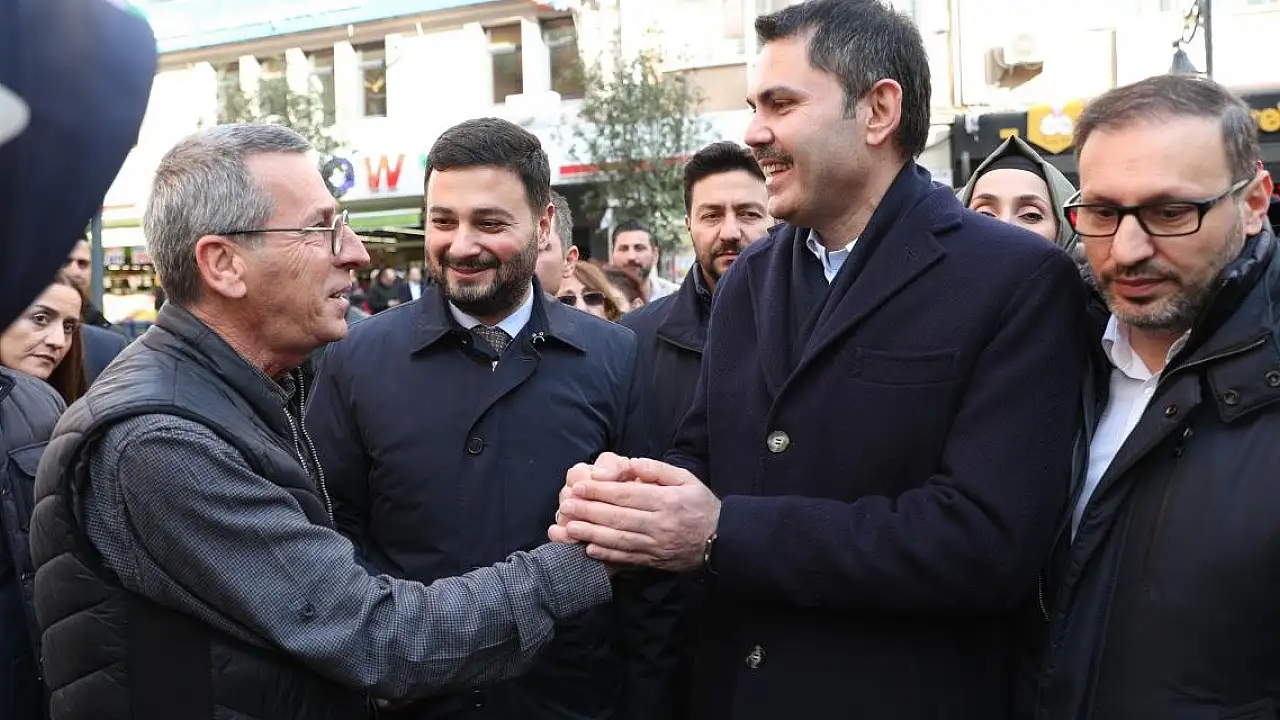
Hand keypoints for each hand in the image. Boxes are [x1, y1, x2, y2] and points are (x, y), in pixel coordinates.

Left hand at [557, 457, 719, 571]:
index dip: (601, 490)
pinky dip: (607, 555)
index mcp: (668, 501)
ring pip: (619, 539)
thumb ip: (659, 470)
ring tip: (569, 527)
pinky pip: (628, 558)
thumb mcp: (686, 479)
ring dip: (592, 533)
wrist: (721, 541)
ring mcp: (657, 545)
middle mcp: (661, 524)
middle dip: (590, 510)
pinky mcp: (655, 561)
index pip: (628, 495)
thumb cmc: (701, 505)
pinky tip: (589, 548)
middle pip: (619, 517)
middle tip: (567, 504)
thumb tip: (633, 463)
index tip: (580, 485)